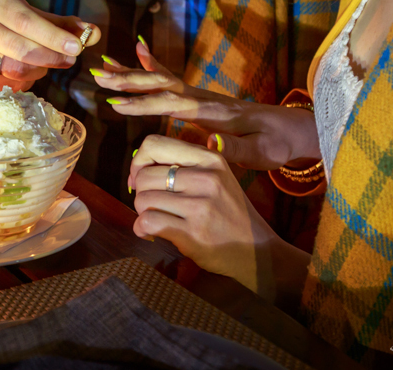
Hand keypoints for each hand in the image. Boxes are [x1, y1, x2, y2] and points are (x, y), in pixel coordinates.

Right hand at [0, 0, 99, 91]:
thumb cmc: (13, 24)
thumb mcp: (36, 16)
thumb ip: (65, 25)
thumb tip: (93, 33)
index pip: (26, 21)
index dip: (53, 36)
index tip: (77, 46)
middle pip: (20, 49)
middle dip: (51, 56)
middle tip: (71, 59)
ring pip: (16, 70)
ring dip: (40, 69)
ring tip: (48, 62)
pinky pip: (10, 85)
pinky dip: (27, 81)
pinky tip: (31, 72)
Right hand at [93, 40, 318, 168]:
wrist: (293, 129)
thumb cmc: (276, 145)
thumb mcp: (261, 154)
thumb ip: (235, 149)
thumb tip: (208, 145)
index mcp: (214, 113)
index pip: (173, 105)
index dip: (145, 105)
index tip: (118, 104)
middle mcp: (204, 98)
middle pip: (161, 85)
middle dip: (129, 81)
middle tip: (99, 76)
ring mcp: (202, 95)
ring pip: (162, 80)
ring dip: (132, 73)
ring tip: (104, 66)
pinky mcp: (202, 99)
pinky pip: (172, 79)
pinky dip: (152, 65)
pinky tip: (138, 52)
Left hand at [129, 135, 278, 297]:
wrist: (256, 249)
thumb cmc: (228, 212)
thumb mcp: (216, 177)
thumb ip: (184, 165)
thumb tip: (136, 168)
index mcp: (210, 158)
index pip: (154, 144)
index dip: (139, 162)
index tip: (141, 179)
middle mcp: (206, 177)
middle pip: (144, 175)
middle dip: (141, 193)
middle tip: (154, 205)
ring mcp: (200, 205)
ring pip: (143, 199)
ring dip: (143, 213)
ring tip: (159, 219)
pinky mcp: (192, 232)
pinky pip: (148, 222)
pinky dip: (142, 229)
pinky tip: (152, 233)